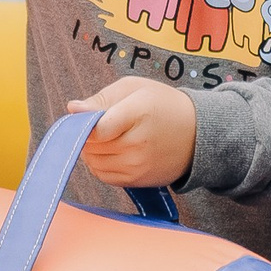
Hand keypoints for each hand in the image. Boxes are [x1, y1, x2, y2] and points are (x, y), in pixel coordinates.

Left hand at [66, 77, 196, 188]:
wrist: (198, 134)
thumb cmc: (163, 105)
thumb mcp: (135, 88)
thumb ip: (102, 98)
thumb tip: (72, 108)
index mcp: (139, 113)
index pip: (96, 129)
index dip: (84, 123)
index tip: (86, 116)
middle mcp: (138, 144)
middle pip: (91, 146)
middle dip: (87, 135)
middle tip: (100, 124)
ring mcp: (138, 166)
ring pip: (93, 162)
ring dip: (92, 151)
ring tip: (108, 137)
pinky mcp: (137, 181)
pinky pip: (103, 176)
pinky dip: (100, 164)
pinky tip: (114, 151)